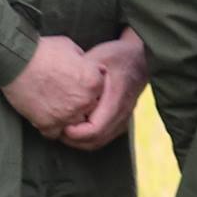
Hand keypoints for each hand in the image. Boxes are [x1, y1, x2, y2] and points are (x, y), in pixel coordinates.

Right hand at [4, 34, 105, 139]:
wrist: (16, 62)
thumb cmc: (43, 51)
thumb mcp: (72, 48)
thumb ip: (85, 61)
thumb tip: (88, 66)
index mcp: (94, 82)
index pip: (101, 92)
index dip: (90, 89)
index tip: (80, 87)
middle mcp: (84, 101)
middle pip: (90, 110)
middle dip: (81, 105)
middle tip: (68, 98)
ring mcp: (67, 115)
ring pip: (75, 125)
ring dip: (68, 119)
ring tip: (58, 110)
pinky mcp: (48, 124)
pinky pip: (55, 133)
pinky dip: (51, 127)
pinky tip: (47, 118)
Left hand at [60, 29, 147, 147]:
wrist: (141, 55)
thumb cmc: (117, 55)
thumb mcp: (97, 58)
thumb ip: (80, 71)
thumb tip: (57, 82)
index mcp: (116, 99)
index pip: (95, 129)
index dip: (75, 133)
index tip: (61, 124)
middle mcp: (122, 112)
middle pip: (96, 140)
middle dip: (73, 140)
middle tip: (56, 130)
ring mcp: (124, 117)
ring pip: (100, 141)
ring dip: (80, 141)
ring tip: (63, 130)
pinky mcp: (122, 119)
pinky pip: (105, 137)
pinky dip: (88, 137)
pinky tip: (76, 127)